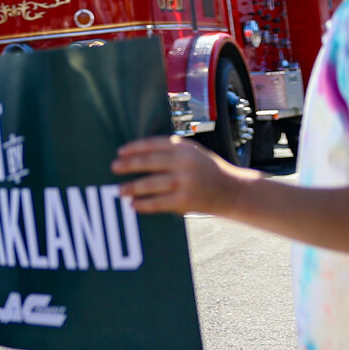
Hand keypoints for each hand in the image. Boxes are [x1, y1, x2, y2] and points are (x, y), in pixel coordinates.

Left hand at [112, 135, 248, 213]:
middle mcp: (185, 163)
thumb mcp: (194, 153)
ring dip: (132, 187)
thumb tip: (138, 152)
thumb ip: (171, 150)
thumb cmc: (208, 170)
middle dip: (129, 165)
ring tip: (120, 190)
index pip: (154, 144)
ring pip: (151, 184)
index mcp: (185, 148)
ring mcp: (185, 182)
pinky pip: (159, 202)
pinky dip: (144, 204)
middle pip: (149, 162)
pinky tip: (134, 205)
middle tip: (114, 167)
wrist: (233, 191)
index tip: (120, 152)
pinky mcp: (186, 201)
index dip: (135, 148)